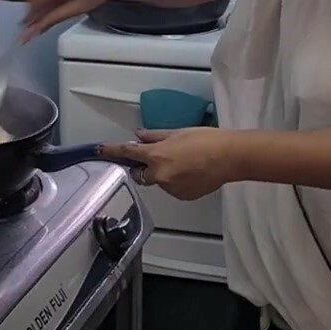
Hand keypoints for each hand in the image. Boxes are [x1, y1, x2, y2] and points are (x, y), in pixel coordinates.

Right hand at [20, 0, 118, 40]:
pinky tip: (47, 11)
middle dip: (33, 14)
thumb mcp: (78, 8)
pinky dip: (43, 2)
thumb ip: (55, 17)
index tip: (27, 32)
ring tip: (41, 22)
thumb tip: (35, 30)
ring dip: (38, 9)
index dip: (31, 15)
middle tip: (32, 32)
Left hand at [100, 128, 238, 200]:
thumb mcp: (177, 133)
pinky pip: (172, 188)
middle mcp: (160, 175)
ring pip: (158, 181)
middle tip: (158, 157)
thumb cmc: (206, 140)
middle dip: (144, 167)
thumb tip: (138, 136)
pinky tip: (191, 172)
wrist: (231, 157)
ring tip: (184, 163)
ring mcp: (171, 188)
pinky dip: (175, 181)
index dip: (111, 151)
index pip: (127, 153)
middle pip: (141, 174)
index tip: (99, 150)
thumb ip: (154, 136)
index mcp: (156, 156)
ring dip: (163, 174)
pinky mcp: (183, 196)